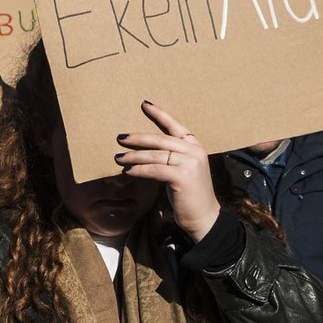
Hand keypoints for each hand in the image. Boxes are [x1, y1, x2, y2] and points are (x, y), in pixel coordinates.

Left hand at [115, 103, 219, 241]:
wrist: (204, 217)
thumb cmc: (189, 195)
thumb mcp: (183, 170)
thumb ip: (171, 157)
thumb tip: (144, 150)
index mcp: (196, 147)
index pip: (176, 125)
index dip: (160, 114)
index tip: (144, 104)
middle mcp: (195, 151)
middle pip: (161, 139)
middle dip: (138, 137)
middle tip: (120, 137)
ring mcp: (190, 164)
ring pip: (155, 154)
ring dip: (134, 155)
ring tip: (118, 157)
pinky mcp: (183, 177)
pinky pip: (154, 169)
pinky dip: (138, 169)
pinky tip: (127, 170)